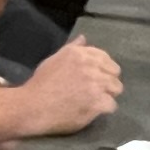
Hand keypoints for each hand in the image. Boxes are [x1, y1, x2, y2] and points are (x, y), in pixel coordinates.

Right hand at [10, 38, 124, 136]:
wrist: (33, 106)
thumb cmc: (41, 83)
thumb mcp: (54, 59)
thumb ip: (71, 48)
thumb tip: (83, 38)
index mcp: (80, 54)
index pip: (106, 58)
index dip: (103, 69)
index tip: (95, 77)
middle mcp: (91, 66)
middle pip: (114, 73)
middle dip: (107, 81)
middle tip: (95, 90)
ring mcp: (95, 85)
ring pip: (116, 89)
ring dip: (107, 95)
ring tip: (95, 101)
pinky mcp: (97, 103)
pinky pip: (111, 105)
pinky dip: (103, 109)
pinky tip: (92, 111)